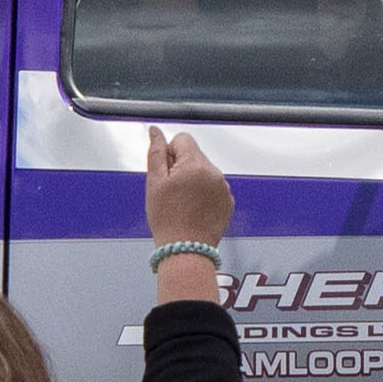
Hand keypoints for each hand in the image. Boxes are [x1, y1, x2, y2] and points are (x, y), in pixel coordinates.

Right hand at [143, 130, 233, 250]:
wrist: (186, 250)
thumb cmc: (168, 220)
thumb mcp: (154, 183)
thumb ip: (156, 152)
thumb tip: (155, 131)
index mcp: (195, 165)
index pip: (183, 139)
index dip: (170, 153)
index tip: (166, 172)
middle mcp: (214, 173)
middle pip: (195, 155)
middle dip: (182, 167)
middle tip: (172, 191)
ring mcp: (224, 188)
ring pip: (205, 171)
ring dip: (193, 180)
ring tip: (183, 202)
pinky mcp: (228, 201)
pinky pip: (214, 187)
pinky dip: (204, 194)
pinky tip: (194, 209)